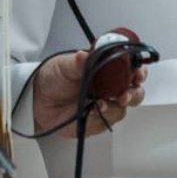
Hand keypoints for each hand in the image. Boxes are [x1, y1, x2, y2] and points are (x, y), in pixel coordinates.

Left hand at [32, 51, 147, 137]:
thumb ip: (77, 62)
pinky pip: (107, 122)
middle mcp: (109, 88)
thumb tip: (83, 55)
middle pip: (135, 92)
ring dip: (116, 107)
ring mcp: (105, 105)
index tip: (137, 74)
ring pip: (122, 109)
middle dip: (135, 93)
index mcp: (106, 70)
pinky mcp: (97, 122)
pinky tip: (94, 112)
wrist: (37, 100)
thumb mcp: (64, 65)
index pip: (131, 71)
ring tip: (101, 103)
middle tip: (125, 94)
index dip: (139, 73)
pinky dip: (103, 117)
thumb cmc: (53, 78)